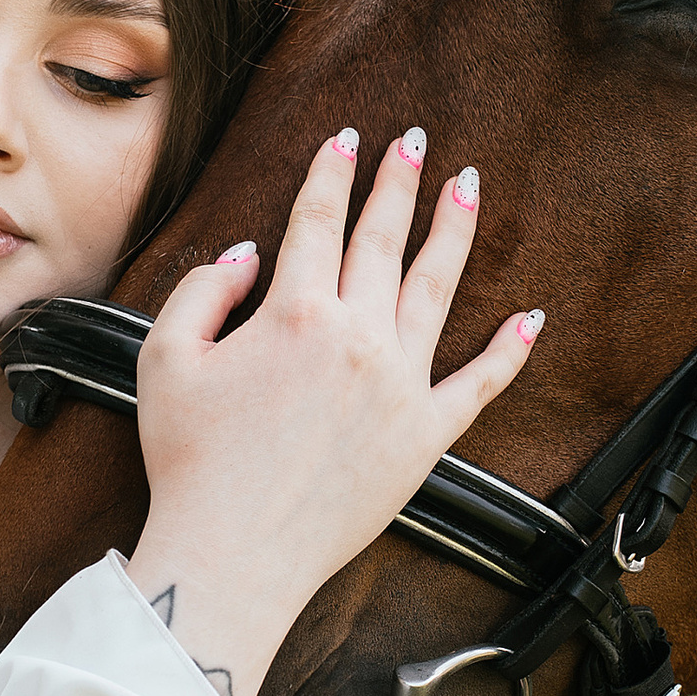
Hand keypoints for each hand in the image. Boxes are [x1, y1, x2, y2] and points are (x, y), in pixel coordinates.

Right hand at [124, 128, 542, 695]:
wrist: (233, 556)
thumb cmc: (191, 463)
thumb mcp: (165, 359)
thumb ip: (203, 291)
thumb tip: (248, 255)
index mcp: (294, 313)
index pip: (316, 221)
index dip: (330, 173)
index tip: (346, 140)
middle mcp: (358, 337)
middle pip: (383, 240)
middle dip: (398, 182)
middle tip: (414, 140)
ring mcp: (400, 385)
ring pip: (437, 289)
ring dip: (455, 231)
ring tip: (468, 186)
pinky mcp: (426, 436)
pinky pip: (480, 384)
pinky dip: (510, 350)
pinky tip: (532, 318)